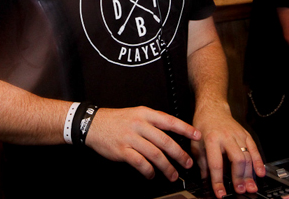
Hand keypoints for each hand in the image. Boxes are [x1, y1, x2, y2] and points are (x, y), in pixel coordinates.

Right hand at [84, 106, 200, 182]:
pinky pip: (140, 163)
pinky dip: (149, 171)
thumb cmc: (116, 120)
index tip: (197, 136)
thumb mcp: (136, 114)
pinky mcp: (122, 150)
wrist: (92, 124)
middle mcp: (139, 125)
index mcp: (144, 114)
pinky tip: (152, 175)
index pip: (169, 121)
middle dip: (179, 154)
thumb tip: (172, 132)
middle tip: (187, 163)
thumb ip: (152, 122)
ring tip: (172, 174)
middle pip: (165, 141)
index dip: (185, 129)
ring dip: (166, 167)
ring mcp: (131, 138)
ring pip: (155, 154)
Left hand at [192, 108, 264, 197]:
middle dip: (239, 177)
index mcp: (211, 139)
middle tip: (239, 190)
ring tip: (250, 187)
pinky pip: (254, 149)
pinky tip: (260, 173)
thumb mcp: (196, 144)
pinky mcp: (245, 135)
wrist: (212, 108)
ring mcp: (238, 135)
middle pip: (237, 159)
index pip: (216, 164)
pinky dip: (258, 162)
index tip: (220, 193)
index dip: (218, 181)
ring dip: (249, 174)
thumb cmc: (203, 125)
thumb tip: (206, 180)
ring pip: (247, 156)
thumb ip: (201, 163)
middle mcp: (226, 137)